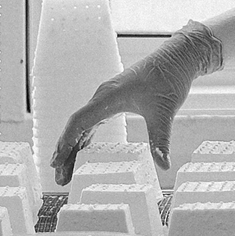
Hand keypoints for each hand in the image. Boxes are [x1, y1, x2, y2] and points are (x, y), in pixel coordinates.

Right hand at [51, 21, 222, 183]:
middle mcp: (103, 97)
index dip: (66, 143)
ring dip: (72, 147)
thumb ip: (160, 140)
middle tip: (59, 177)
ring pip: (82, 125)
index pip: (79, 122)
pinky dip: (83, 139)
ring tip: (64, 171)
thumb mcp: (165, 112)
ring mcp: (106, 99)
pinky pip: (91, 122)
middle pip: (75, 126)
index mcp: (109, 97)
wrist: (177, 58)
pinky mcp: (113, 101)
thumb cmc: (169, 79)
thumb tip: (164, 166)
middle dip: (65, 152)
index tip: (57, 162)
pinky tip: (80, 153)